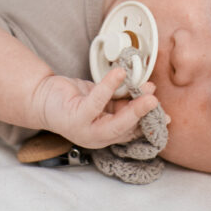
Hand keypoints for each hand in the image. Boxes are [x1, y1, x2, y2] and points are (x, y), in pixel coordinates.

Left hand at [33, 68, 158, 149]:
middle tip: (156, 101)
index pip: (132, 132)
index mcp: (106, 134)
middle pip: (126, 129)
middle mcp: (97, 137)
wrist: (44, 97)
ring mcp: (85, 130)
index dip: (149, 125)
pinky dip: (109, 87)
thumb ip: (123, 101)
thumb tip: (148, 91)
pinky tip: (119, 73)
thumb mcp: (103, 101)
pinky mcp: (75, 116)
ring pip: (114, 121)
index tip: (166, 117)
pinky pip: (96, 101)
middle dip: (143, 115)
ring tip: (147, 89)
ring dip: (132, 106)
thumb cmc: (75, 98)